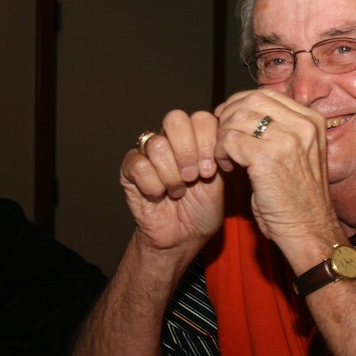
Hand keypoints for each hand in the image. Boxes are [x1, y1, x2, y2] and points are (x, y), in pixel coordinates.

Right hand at [121, 110, 223, 254]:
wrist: (183, 237)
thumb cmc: (202, 210)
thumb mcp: (220, 182)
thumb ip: (220, 155)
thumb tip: (225, 134)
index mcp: (196, 138)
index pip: (201, 118)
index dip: (207, 142)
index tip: (211, 171)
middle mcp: (172, 139)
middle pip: (175, 119)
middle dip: (188, 151)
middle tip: (193, 177)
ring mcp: (149, 152)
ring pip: (158, 145)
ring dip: (172, 175)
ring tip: (178, 192)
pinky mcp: (129, 168)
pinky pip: (139, 165)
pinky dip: (153, 185)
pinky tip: (159, 196)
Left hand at [214, 90, 343, 267]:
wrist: (310, 230)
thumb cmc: (300, 200)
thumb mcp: (300, 155)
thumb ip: (282, 131)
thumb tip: (245, 112)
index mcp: (313, 121)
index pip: (268, 95)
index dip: (242, 104)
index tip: (229, 121)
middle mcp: (303, 125)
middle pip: (251, 100)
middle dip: (229, 116)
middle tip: (221, 138)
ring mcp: (287, 139)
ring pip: (237, 117)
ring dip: (222, 136)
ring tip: (224, 157)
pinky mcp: (268, 157)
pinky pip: (229, 140)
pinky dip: (220, 152)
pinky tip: (226, 168)